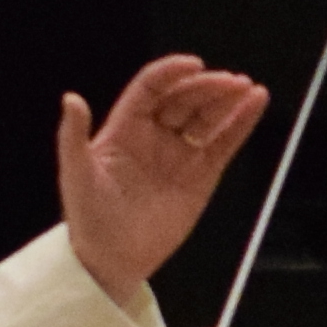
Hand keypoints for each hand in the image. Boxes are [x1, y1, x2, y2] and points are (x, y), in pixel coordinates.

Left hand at [56, 54, 272, 306]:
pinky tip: (254, 104)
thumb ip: (73, 136)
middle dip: (208, 87)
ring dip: (228, 101)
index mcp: (124, 129)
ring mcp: (179, 155)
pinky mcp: (201, 176)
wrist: (111, 261)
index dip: (172, 73)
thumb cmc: (88, 218)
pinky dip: (241, 124)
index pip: (151, 89)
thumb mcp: (75, 174)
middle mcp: (154, 136)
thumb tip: (71, 100)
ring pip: (208, 118)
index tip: (193, 64)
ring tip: (249, 89)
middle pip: (185, 100)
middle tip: (230, 82)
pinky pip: (224, 144)